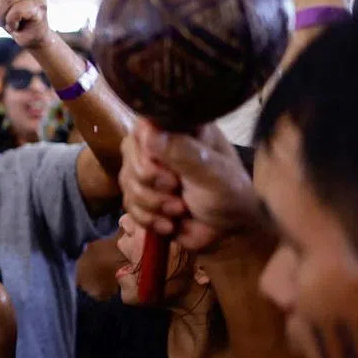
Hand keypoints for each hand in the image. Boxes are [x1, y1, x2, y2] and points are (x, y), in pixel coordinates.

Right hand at [120, 118, 259, 251]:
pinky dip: (148, 219)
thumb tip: (149, 132)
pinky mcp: (143, 196)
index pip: (143, 127)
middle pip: (130, 157)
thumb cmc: (229, 193)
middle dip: (151, 183)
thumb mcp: (212, 172)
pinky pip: (128, 204)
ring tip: (180, 210)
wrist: (230, 230)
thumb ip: (183, 151)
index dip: (146, 151)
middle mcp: (159, 146)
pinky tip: (170, 223)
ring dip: (153, 204)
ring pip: (127, 183)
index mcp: (179, 130)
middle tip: (176, 189)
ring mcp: (148, 171)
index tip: (166, 170)